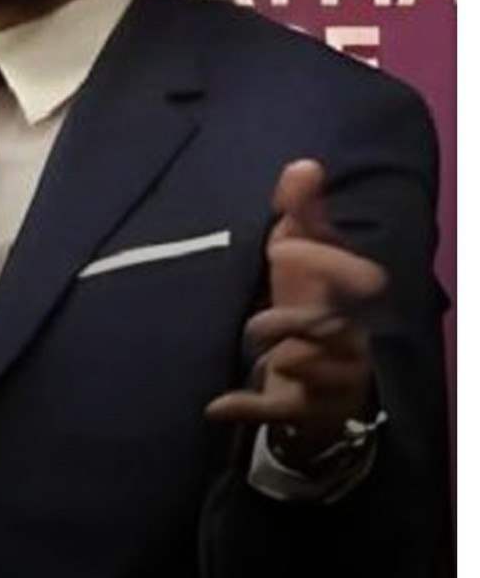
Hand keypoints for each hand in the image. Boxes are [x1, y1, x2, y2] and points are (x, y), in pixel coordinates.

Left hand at [205, 159, 385, 465]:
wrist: (304, 369)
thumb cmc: (304, 294)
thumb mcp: (299, 248)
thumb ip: (300, 209)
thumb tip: (303, 164)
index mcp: (351, 293)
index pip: (363, 278)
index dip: (327, 262)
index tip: (281, 246)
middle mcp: (351, 335)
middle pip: (339, 329)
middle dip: (299, 318)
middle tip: (259, 311)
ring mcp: (331, 376)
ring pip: (318, 371)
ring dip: (285, 356)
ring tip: (249, 338)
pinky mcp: (302, 410)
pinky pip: (280, 413)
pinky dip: (247, 408)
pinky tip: (215, 403)